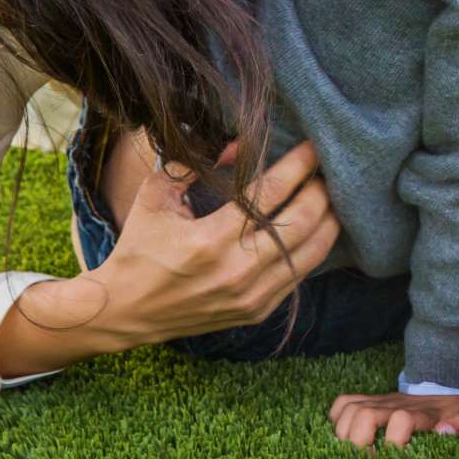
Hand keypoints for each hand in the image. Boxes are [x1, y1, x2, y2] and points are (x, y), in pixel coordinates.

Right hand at [93, 141, 339, 345]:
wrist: (125, 311)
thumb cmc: (140, 248)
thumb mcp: (156, 197)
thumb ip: (196, 165)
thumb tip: (239, 146)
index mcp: (210, 240)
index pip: (270, 194)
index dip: (297, 166)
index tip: (313, 147)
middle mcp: (236, 271)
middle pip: (301, 223)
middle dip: (320, 191)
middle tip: (328, 170)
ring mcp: (250, 296)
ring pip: (310, 253)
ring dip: (328, 221)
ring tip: (334, 197)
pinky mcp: (256, 311)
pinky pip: (299, 276)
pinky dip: (314, 249)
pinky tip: (319, 229)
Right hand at [329, 390, 458, 451]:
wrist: (448, 393)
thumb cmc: (454, 415)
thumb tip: (444, 430)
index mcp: (420, 413)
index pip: (400, 420)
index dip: (395, 442)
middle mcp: (395, 404)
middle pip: (364, 415)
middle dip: (359, 443)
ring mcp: (380, 402)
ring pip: (349, 409)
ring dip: (345, 435)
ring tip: (353, 457)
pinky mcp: (369, 401)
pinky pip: (342, 403)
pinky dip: (337, 420)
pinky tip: (345, 438)